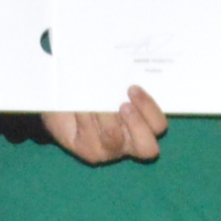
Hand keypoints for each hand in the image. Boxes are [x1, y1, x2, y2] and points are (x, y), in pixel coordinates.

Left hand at [43, 87, 168, 164]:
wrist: (62, 98)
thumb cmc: (94, 88)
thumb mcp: (110, 82)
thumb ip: (121, 81)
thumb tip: (125, 68)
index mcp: (142, 124)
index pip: (158, 125)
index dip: (149, 109)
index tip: (132, 88)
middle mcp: (129, 142)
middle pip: (148, 148)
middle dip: (137, 124)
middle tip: (123, 104)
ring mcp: (108, 150)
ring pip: (115, 140)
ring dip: (105, 117)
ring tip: (95, 102)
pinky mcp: (87, 151)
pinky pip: (90, 137)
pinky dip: (85, 117)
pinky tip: (78, 105)